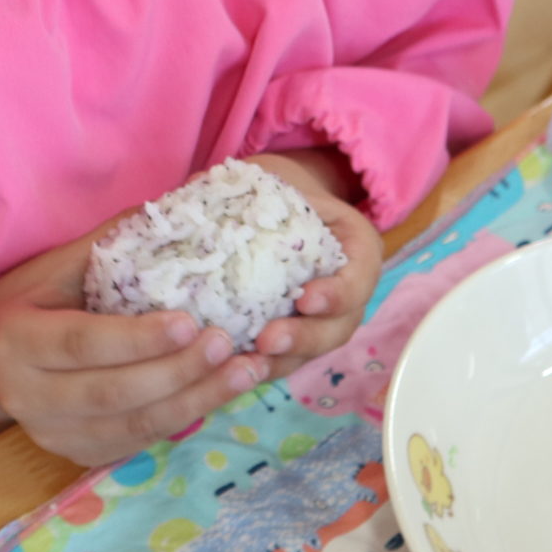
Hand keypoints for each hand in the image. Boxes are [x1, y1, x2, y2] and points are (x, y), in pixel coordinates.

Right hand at [0, 228, 264, 469]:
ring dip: (195, 401)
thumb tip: (181, 211)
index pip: (83, 345)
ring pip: (132, 427)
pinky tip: (221, 392)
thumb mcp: (54, 267)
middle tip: (230, 344)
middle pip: (112, 393)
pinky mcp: (77, 455)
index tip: (190, 321)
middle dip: (178, 372)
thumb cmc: (27, 301)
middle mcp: (27, 398)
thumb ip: (111, 246)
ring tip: (245, 371)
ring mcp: (52, 435)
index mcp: (16, 341)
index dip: (138, 338)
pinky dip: (183, 418)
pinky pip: (137, 441)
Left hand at [243, 153, 381, 371]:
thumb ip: (242, 186)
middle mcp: (348, 293)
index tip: (304, 298)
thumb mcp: (276, 180)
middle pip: (337, 327)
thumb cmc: (280, 194)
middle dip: (304, 339)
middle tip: (266, 340)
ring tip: (245, 364)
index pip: (358, 278)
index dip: (337, 294)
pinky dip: (260, 368)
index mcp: (357, 249)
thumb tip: (194, 189)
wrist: (280, 214)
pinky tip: (231, 370)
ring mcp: (324, 322)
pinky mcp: (297, 341)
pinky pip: (285, 361)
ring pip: (311, 353)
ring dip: (280, 362)